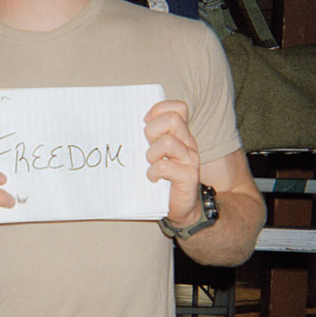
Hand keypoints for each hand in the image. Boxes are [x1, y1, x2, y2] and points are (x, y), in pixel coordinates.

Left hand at [144, 100, 200, 226]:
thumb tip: (125, 125)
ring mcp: (190, 159)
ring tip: (150, 165)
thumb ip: (149, 139)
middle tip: (147, 147)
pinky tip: (153, 179)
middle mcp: (188, 143)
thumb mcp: (156, 154)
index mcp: (181, 134)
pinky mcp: (188, 176)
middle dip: (152, 131)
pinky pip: (165, 167)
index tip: (146, 125)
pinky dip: (153, 173)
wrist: (182, 208)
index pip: (177, 108)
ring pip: (167, 142)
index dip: (158, 111)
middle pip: (172, 119)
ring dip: (151, 154)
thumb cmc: (164, 179)